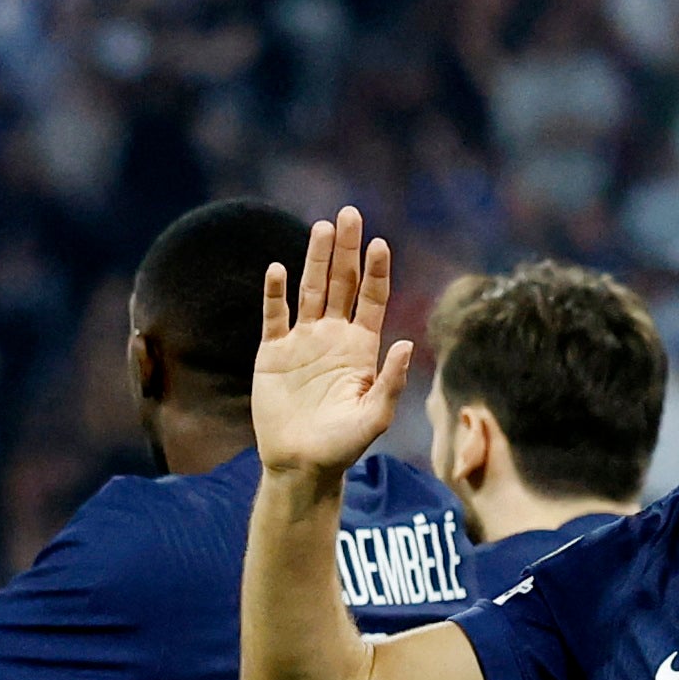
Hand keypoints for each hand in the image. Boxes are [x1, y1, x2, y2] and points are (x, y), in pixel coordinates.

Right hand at [254, 206, 412, 486]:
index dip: (376, 271)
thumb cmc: (342, 446)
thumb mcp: (373, 417)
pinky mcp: (272, 353)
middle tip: (349, 214)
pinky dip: (275, 293)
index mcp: (361, 347)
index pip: (371, 298)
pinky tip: (278, 269)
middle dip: (345, 250)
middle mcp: (333, 336)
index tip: (379, 243)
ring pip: (309, 290)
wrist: (300, 465)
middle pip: (341, 283)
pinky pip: (274, 316)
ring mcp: (302, 341)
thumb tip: (406, 344)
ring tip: (321, 227)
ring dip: (314, 259)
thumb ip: (390, 382)